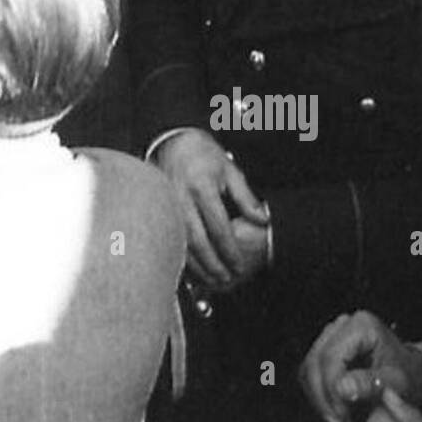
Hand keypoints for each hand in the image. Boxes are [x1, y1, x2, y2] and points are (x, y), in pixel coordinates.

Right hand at [152, 129, 268, 289]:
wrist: (173, 142)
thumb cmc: (203, 155)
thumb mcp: (230, 171)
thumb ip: (246, 198)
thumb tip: (262, 220)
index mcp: (201, 186)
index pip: (218, 227)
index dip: (230, 250)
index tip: (239, 264)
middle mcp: (181, 197)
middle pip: (198, 240)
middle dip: (213, 264)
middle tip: (226, 278)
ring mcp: (167, 205)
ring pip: (180, 243)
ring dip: (197, 266)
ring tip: (212, 279)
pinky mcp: (159, 209)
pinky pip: (169, 238)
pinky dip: (181, 256)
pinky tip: (192, 268)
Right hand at [300, 311, 421, 421]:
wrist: (415, 377)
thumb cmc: (411, 377)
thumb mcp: (397, 383)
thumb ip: (370, 384)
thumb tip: (342, 388)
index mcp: (361, 325)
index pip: (331, 357)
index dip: (332, 389)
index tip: (342, 415)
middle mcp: (342, 325)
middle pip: (316, 361)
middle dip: (324, 396)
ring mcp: (331, 336)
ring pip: (308, 368)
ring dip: (319, 398)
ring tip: (339, 419)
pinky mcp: (324, 350)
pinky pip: (309, 373)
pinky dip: (318, 395)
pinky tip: (335, 409)